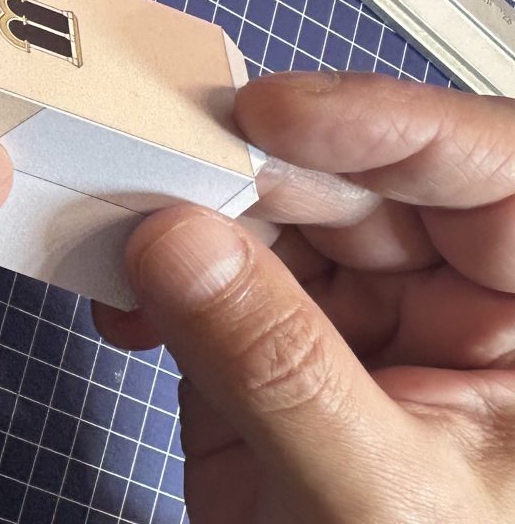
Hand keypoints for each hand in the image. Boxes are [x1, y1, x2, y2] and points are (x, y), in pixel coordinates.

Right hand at [95, 71, 514, 522]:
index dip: (389, 125)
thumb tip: (179, 241)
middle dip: (255, 180)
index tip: (275, 117)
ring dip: (191, 225)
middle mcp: (452, 299)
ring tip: (128, 241)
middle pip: (357, 185)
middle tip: (164, 179)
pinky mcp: (272, 343)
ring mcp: (355, 318)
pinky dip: (156, 280)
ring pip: (272, 223)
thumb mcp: (370, 500)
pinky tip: (124, 302)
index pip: (492, 172)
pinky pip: (211, 276)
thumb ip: (277, 366)